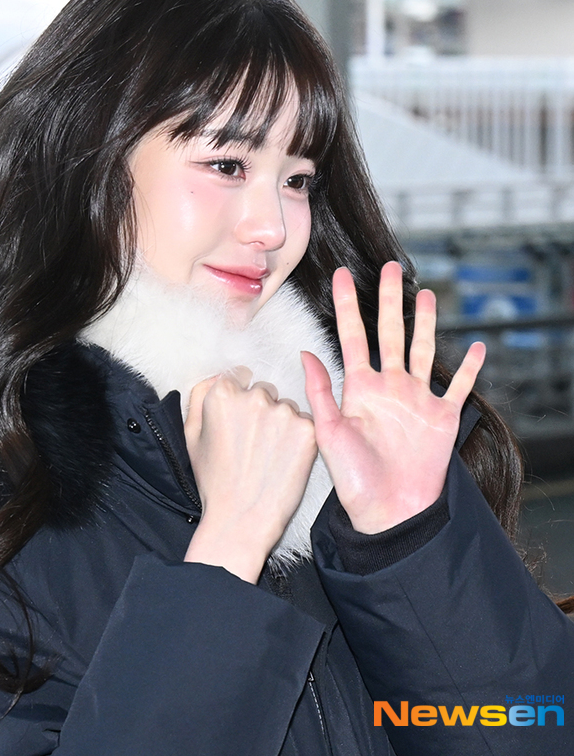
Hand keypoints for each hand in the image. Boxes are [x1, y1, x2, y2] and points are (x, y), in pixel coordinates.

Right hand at [183, 367, 317, 582]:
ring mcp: (283, 412)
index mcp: (222, 394)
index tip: (240, 421)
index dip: (239, 399)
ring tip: (269, 455)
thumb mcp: (192, 435)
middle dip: (261, 410)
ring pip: (286, 406)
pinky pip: (305, 422)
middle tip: (254, 444)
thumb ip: (200, 395)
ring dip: (282, 423)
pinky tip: (285, 459)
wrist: (242, 519)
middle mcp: (255, 397)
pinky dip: (299, 437)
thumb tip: (218, 375)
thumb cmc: (214, 480)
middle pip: (264, 390)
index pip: (239, 377)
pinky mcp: (308, 429)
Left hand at [302, 261, 484, 533]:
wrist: (387, 512)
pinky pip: (460, 388)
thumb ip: (320, 391)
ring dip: (427, 324)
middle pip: (391, 333)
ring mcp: (417, 400)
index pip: (353, 336)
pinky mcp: (442, 418)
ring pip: (425, 351)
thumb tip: (303, 352)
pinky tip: (477, 349)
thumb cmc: (353, 478)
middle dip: (390, 301)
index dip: (347, 305)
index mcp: (360, 387)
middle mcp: (390, 387)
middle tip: (391, 268)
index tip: (340, 276)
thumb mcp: (329, 432)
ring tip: (428, 296)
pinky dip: (471, 370)